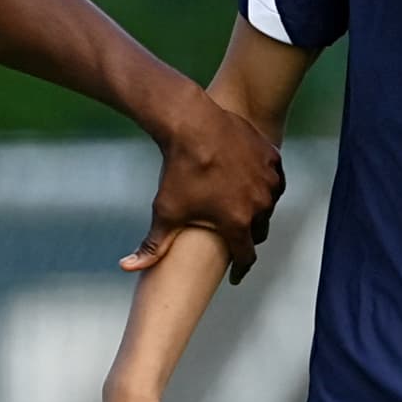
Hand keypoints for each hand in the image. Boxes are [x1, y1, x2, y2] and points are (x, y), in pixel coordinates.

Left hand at [122, 90, 283, 282]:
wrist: (193, 125)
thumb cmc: (179, 170)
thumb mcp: (165, 211)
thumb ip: (151, 247)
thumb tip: (127, 267)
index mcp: (238, 222)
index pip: (245, 257)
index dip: (239, 270)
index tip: (235, 275)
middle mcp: (260, 204)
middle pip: (259, 231)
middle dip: (248, 237)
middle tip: (235, 235)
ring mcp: (268, 180)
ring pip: (268, 205)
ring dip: (258, 210)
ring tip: (242, 209)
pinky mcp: (271, 159)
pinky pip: (273, 179)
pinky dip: (264, 184)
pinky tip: (251, 184)